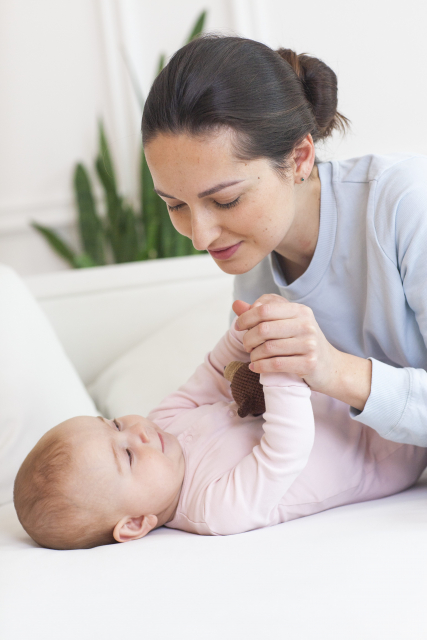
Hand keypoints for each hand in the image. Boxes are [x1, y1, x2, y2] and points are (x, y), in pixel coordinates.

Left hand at [233, 295, 371, 409]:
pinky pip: (276, 364)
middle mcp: (306, 324)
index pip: (264, 309)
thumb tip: (236, 305)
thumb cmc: (302, 342)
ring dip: (254, 355)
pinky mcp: (309, 363)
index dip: (246, 318)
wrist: (330, 366)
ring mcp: (309, 344)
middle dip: (248, 339)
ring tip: (253, 357)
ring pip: (268, 348)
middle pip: (263, 329)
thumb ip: (261, 314)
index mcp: (300, 310)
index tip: (238, 326)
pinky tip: (255, 367)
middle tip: (246, 346)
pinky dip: (260, 367)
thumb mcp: (285, 323)